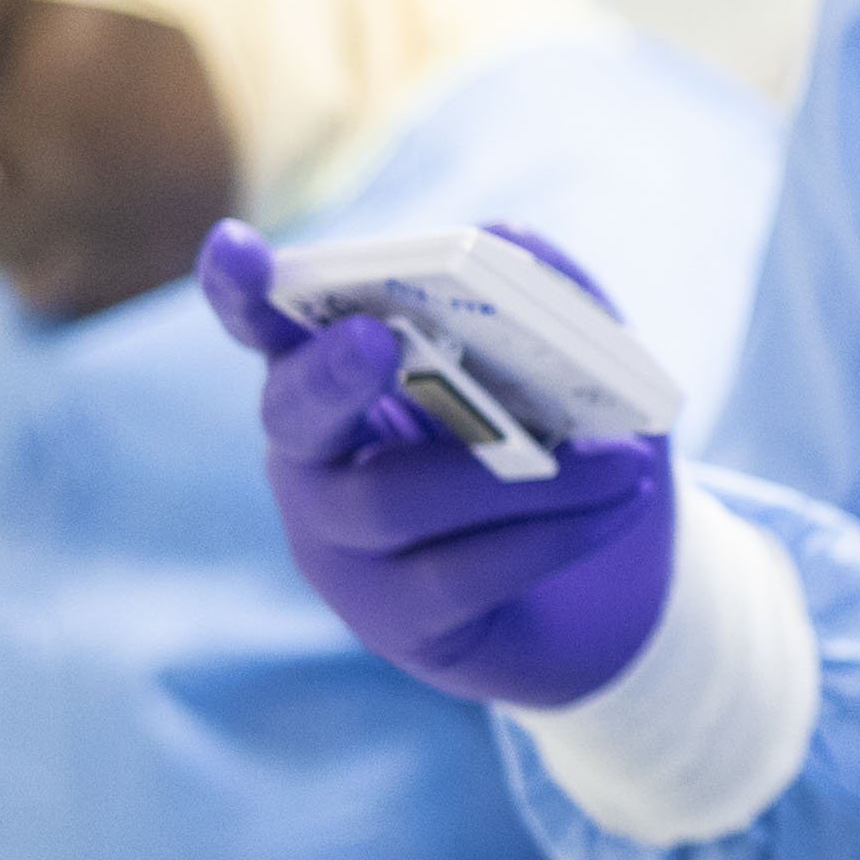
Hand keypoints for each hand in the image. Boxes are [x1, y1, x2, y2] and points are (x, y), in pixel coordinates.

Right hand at [203, 216, 683, 710]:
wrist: (619, 594)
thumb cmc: (566, 453)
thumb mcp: (573, 365)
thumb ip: (542, 292)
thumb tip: (508, 238)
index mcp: (340, 376)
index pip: (267, 327)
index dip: (240, 289)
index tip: (237, 246)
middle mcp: (315, 462)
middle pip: (296, 415)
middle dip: (329, 373)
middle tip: (374, 341)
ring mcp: (341, 550)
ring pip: (389, 500)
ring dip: (515, 473)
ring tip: (622, 458)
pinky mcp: (394, 621)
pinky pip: (457, 573)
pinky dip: (550, 533)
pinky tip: (619, 505)